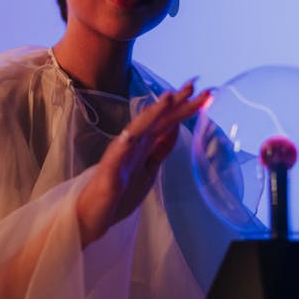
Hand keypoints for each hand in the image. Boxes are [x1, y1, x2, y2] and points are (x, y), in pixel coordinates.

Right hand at [76, 80, 209, 245]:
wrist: (94, 214)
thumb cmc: (119, 193)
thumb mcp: (150, 168)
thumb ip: (161, 147)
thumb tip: (177, 126)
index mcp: (145, 144)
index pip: (169, 121)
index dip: (186, 107)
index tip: (205, 93)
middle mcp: (133, 142)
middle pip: (158, 118)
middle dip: (177, 102)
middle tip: (194, 84)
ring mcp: (121, 153)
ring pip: (140, 128)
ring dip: (154, 112)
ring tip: (169, 97)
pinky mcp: (110, 168)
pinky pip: (120, 151)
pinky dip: (128, 139)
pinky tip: (134, 131)